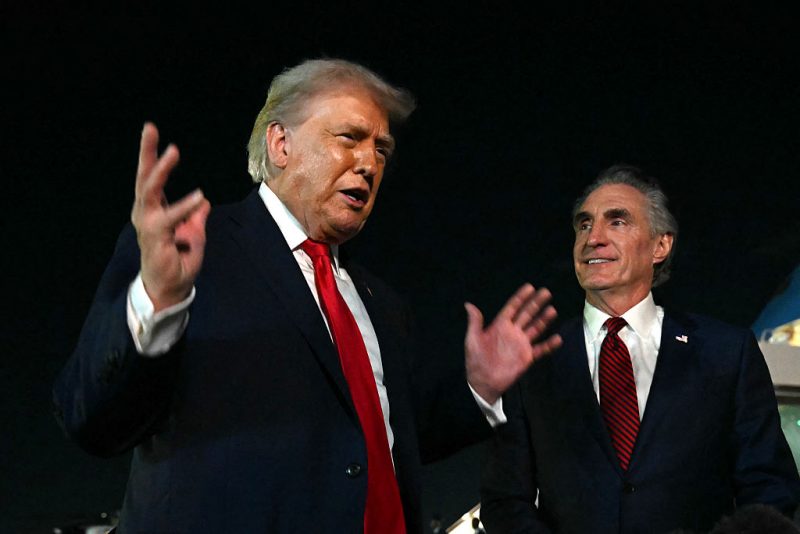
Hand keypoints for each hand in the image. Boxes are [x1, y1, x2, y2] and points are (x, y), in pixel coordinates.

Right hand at [131, 122, 210, 311]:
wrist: (170, 288)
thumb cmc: (178, 261)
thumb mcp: (193, 235)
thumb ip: (196, 218)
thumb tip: (205, 203)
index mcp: (153, 210)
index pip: (151, 177)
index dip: (152, 155)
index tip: (152, 131)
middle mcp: (146, 213)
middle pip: (144, 177)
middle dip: (146, 152)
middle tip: (150, 128)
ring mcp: (148, 224)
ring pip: (150, 190)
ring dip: (162, 169)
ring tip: (174, 150)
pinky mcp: (156, 237)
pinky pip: (171, 218)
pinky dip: (185, 206)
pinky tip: (200, 196)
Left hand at [464, 283, 561, 404]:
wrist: (483, 382)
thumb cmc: (476, 360)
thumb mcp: (472, 339)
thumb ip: (474, 322)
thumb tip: (468, 304)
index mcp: (499, 325)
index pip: (512, 308)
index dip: (520, 297)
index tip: (530, 287)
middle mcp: (512, 332)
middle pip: (527, 314)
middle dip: (536, 303)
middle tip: (546, 292)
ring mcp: (521, 344)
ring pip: (535, 328)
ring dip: (544, 319)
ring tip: (552, 310)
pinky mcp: (527, 357)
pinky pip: (540, 349)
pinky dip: (549, 345)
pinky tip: (557, 338)